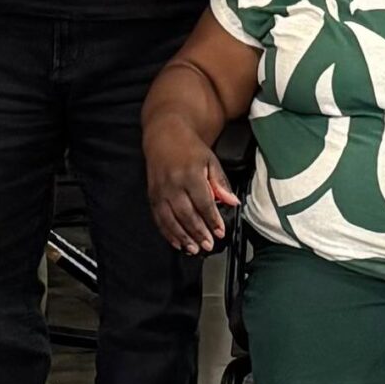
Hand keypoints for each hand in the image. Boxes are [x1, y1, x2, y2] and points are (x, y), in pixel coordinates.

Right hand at [144, 119, 239, 254]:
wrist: (164, 134)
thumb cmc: (189, 148)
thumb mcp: (210, 160)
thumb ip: (221, 183)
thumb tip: (232, 202)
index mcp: (190, 173)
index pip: (204, 203)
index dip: (213, 220)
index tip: (221, 232)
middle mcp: (173, 184)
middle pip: (187, 214)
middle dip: (199, 233)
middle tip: (209, 245)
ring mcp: (160, 190)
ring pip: (171, 220)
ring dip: (184, 237)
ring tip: (195, 249)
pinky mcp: (152, 195)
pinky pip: (159, 218)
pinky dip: (168, 233)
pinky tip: (177, 242)